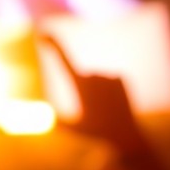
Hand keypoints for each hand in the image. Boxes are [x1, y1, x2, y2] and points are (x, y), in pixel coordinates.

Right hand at [42, 34, 142, 151]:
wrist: (126, 135)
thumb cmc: (96, 132)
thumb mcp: (73, 128)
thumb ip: (58, 122)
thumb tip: (50, 119)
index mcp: (78, 85)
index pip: (62, 58)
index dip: (53, 44)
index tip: (44, 33)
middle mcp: (93, 76)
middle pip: (83, 77)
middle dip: (84, 89)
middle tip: (93, 109)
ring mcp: (108, 75)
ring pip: (97, 78)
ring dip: (99, 90)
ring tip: (106, 107)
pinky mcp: (121, 77)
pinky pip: (111, 79)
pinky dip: (111, 89)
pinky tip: (116, 102)